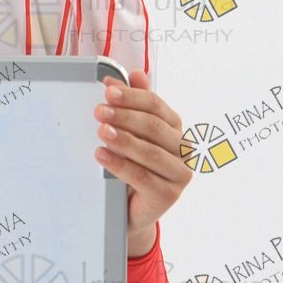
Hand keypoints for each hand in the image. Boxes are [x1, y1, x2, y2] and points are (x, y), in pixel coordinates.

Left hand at [93, 69, 189, 254]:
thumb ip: (134, 104)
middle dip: (125, 116)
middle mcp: (183, 149)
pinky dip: (120, 164)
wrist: (129, 209)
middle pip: (153, 127)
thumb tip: (135, 73)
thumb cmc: (132, 165)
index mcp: (174, 127)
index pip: (155, 106)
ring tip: (101, 131)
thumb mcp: (131, 133)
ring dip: (124, 140)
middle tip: (99, 110)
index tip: (108, 90)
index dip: (132, 96)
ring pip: (150, 152)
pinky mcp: (169, 194)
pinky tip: (102, 155)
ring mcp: (180, 173)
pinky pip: (143, 176)